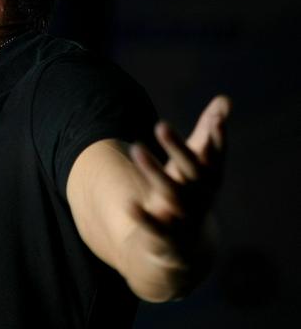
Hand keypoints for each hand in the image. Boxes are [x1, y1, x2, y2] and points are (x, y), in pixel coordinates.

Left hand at [127, 95, 229, 264]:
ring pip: (172, 195)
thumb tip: (224, 101)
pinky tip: (128, 204)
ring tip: (136, 148)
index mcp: (209, 181)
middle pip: (193, 172)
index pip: (216, 157)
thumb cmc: (189, 196)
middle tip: (161, 124)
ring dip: (154, 172)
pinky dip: (144, 218)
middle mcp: (201, 199)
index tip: (217, 118)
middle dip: (179, 149)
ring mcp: (185, 219)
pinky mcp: (166, 238)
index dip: (218, 139)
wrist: (184, 251)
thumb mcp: (197, 167)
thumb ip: (207, 136)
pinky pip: (155, 228)